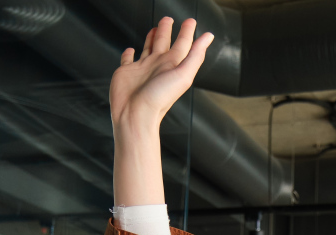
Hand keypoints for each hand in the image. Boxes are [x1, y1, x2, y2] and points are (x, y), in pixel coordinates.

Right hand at [109, 17, 212, 133]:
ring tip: (154, 29)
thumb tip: (209, 37)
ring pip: (148, 48)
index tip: (190, 21)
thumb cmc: (159, 99)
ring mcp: (142, 69)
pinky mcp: (127, 72)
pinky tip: (130, 50)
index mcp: (172, 65)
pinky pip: (128, 59)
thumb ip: (195, 55)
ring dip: (152, 38)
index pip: (182, 44)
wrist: (135, 114)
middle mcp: (158, 65)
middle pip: (164, 43)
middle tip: (169, 19)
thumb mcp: (183, 75)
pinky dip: (128, 54)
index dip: (187, 32)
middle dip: (167, 30)